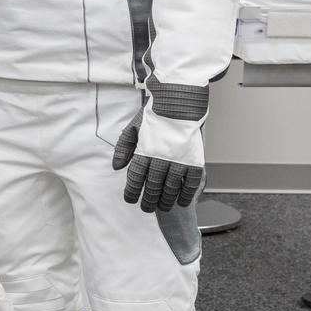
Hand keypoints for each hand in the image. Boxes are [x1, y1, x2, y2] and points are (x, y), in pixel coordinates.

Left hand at [111, 91, 207, 211]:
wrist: (179, 102)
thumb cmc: (154, 115)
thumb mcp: (133, 128)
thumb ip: (123, 147)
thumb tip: (117, 168)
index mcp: (145, 150)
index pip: (136, 177)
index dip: (132, 191)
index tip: (130, 200)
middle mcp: (162, 157)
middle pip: (153, 186)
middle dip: (149, 200)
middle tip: (146, 208)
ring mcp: (180, 159)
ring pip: (171, 187)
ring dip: (166, 200)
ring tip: (163, 207)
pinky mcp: (194, 159)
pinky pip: (191, 182)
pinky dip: (187, 194)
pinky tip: (182, 201)